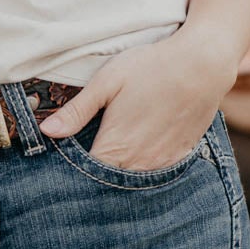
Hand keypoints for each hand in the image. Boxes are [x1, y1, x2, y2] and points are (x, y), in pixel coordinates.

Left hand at [35, 32, 235, 169]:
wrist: (202, 65)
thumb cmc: (150, 67)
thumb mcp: (106, 82)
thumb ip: (76, 112)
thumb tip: (46, 132)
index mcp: (115, 146)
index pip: (86, 176)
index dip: (72, 174)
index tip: (63, 167)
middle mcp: (139, 163)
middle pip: (110, 183)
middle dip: (95, 179)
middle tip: (86, 165)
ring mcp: (162, 162)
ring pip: (134, 181)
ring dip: (121, 175)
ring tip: (112, 161)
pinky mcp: (180, 156)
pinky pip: (157, 174)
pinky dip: (145, 170)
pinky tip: (139, 156)